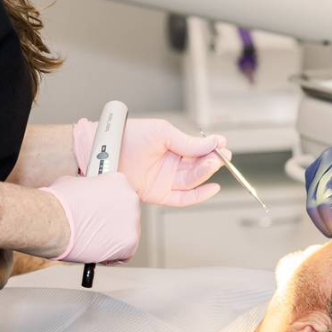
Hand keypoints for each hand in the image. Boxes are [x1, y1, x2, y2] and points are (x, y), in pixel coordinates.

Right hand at [39, 172, 140, 262]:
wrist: (54, 221)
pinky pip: (124, 254)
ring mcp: (133, 221)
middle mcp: (130, 198)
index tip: (100, 215)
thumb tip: (86, 196)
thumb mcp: (75, 183)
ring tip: (92, 241)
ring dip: (111, 240)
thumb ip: (89, 189)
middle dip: (111, 224)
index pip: (119, 197)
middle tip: (95, 230)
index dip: (108, 208)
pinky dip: (111, 256)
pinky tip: (96, 252)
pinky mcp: (130, 242)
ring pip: (126, 235)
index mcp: (119, 181)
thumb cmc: (59, 202)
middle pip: (126, 216)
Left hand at [72, 118, 229, 206]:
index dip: (212, 149)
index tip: (223, 145)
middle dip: (211, 161)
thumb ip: (189, 142)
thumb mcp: (164, 133)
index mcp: (173, 146)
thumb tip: (214, 142)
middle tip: (221, 155)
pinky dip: (199, 195)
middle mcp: (171, 164)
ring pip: (193, 180)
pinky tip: (212, 187)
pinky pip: (183, 198)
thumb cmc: (131, 136)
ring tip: (214, 163)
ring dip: (206, 173)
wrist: (108, 150)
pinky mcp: (159, 194)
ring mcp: (165, 179)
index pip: (198, 150)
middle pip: (198, 166)